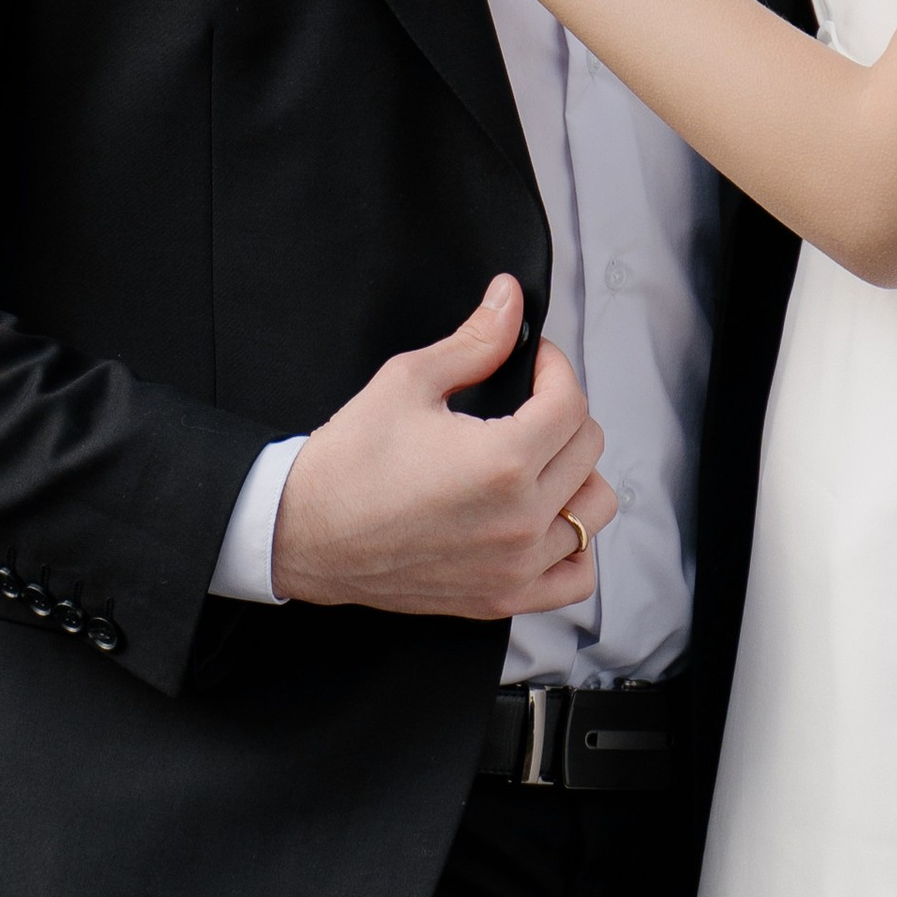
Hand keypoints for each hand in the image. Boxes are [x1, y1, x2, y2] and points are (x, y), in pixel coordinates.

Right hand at [273, 276, 617, 611]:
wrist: (303, 532)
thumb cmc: (347, 462)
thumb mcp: (410, 381)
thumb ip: (476, 340)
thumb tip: (509, 299)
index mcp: (503, 462)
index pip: (571, 402)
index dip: (555, 368)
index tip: (534, 363)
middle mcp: (519, 520)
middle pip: (588, 449)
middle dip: (564, 412)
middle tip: (528, 402)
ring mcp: (514, 565)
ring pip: (593, 510)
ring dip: (576, 475)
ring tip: (538, 457)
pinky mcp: (499, 596)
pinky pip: (575, 576)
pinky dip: (573, 545)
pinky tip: (544, 516)